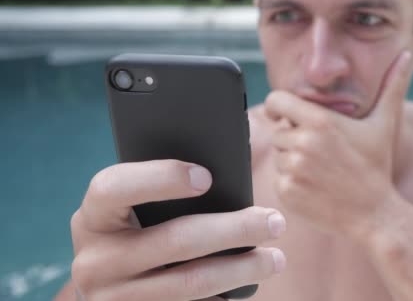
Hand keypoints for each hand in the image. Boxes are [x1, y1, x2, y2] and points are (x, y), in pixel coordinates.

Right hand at [70, 160, 286, 300]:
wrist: (109, 290)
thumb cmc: (135, 232)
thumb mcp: (134, 211)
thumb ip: (164, 189)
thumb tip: (227, 170)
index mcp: (92, 217)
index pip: (114, 187)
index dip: (160, 178)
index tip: (207, 176)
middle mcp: (95, 260)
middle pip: (174, 240)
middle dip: (235, 229)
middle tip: (275, 221)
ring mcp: (113, 298)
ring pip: (190, 283)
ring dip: (242, 269)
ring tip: (275, 258)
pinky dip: (224, 296)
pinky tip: (249, 283)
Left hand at [264, 51, 412, 238]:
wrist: (375, 214)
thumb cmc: (377, 166)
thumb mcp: (385, 123)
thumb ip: (392, 85)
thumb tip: (407, 54)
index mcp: (321, 122)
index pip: (276, 101)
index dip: (279, 106)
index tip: (286, 114)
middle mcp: (303, 144)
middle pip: (277, 130)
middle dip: (292, 137)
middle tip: (319, 150)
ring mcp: (293, 170)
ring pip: (278, 155)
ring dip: (292, 160)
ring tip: (320, 169)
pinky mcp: (287, 192)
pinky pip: (278, 179)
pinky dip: (291, 182)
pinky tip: (315, 185)